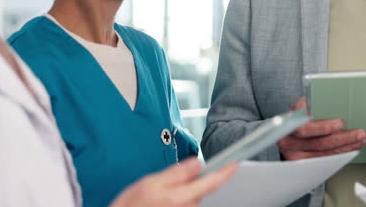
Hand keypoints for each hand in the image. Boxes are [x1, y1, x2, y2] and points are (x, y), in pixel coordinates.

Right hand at [110, 157, 235, 206]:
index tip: (235, 162)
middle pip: (202, 189)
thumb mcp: (150, 183)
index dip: (226, 171)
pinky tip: (162, 202)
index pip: (212, 182)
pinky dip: (179, 200)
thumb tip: (197, 162)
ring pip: (193, 198)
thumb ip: (177, 173)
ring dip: (184, 192)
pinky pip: (186, 205)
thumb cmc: (130, 206)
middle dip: (193, 181)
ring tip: (159, 195)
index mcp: (180, 198)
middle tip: (168, 181)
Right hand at [277, 97, 365, 159]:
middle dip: (343, 138)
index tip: (340, 123)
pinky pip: (326, 159)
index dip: (323, 127)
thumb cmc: (298, 114)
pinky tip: (353, 146)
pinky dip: (342, 152)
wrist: (286, 129)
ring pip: (325, 153)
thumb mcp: (302, 104)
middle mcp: (289, 141)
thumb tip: (338, 97)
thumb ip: (314, 104)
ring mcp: (296, 154)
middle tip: (360, 133)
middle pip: (319, 143)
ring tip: (362, 139)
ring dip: (347, 146)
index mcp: (288, 123)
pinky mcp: (304, 163)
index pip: (304, 128)